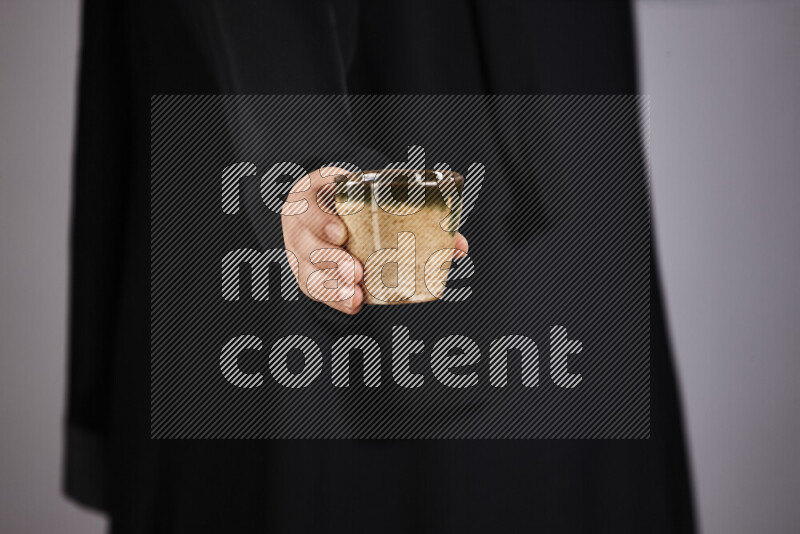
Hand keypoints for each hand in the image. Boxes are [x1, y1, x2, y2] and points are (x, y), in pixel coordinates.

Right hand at [281, 167, 468, 314]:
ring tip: (356, 295)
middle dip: (330, 260)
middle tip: (357, 272)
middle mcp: (299, 224)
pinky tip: (353, 304)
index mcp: (312, 194)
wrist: (323, 202)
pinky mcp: (304, 271)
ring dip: (332, 285)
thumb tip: (459, 246)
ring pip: (306, 270)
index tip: (342, 234)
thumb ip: (411, 213)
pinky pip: (313, 288)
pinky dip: (333, 299)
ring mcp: (297, 250)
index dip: (321, 221)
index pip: (309, 206)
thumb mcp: (370, 194)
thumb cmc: (355, 199)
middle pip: (304, 244)